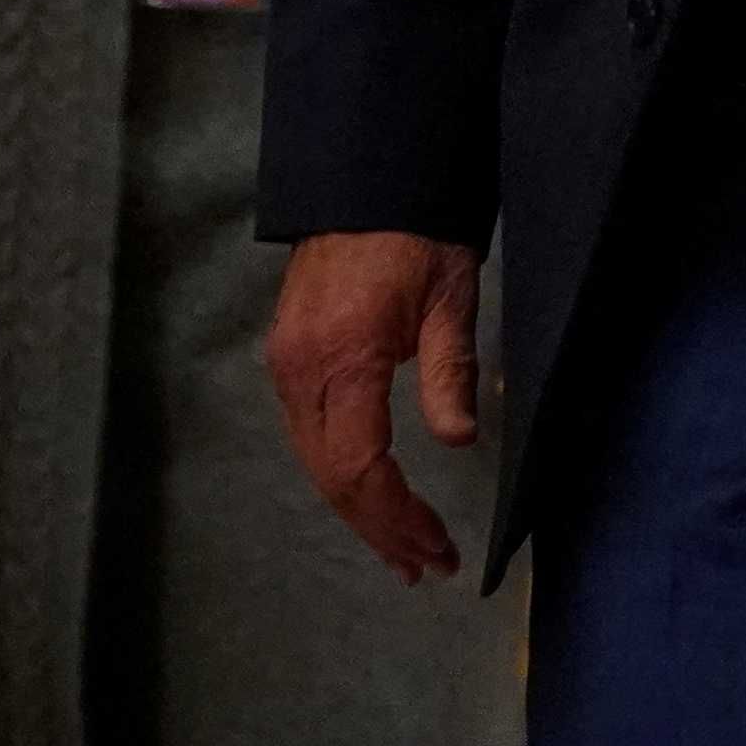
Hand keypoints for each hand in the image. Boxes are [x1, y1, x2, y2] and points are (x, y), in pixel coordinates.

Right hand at [267, 229, 482, 585]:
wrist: (367, 179)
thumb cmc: (419, 233)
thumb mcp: (450, 296)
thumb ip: (450, 369)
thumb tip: (458, 440)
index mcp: (343, 357)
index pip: (361, 466)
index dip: (398, 516)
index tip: (438, 547)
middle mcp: (301, 370)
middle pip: (333, 476)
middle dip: (380, 528)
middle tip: (426, 566)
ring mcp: (287, 364)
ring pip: (316, 462)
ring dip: (360, 510)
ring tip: (404, 550)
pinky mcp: (287, 358)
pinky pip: (310, 436)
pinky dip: (341, 475)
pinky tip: (370, 497)